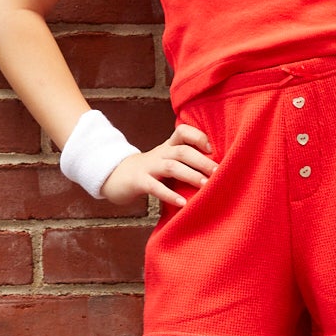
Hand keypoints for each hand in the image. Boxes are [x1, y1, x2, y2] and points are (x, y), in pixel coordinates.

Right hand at [98, 122, 217, 206]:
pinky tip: (182, 203)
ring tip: (205, 185)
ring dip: (190, 175)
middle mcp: (160, 153)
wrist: (117, 177)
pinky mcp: (139, 181)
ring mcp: (149, 167)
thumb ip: (186, 162)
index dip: (198, 136)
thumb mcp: (168, 161)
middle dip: (202, 161)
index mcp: (168, 146)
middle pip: (182, 151)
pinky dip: (170, 195)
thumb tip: (216, 171)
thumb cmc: (151, 171)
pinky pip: (155, 187)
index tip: (212, 149)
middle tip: (218, 172)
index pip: (183, 131)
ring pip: (172, 167)